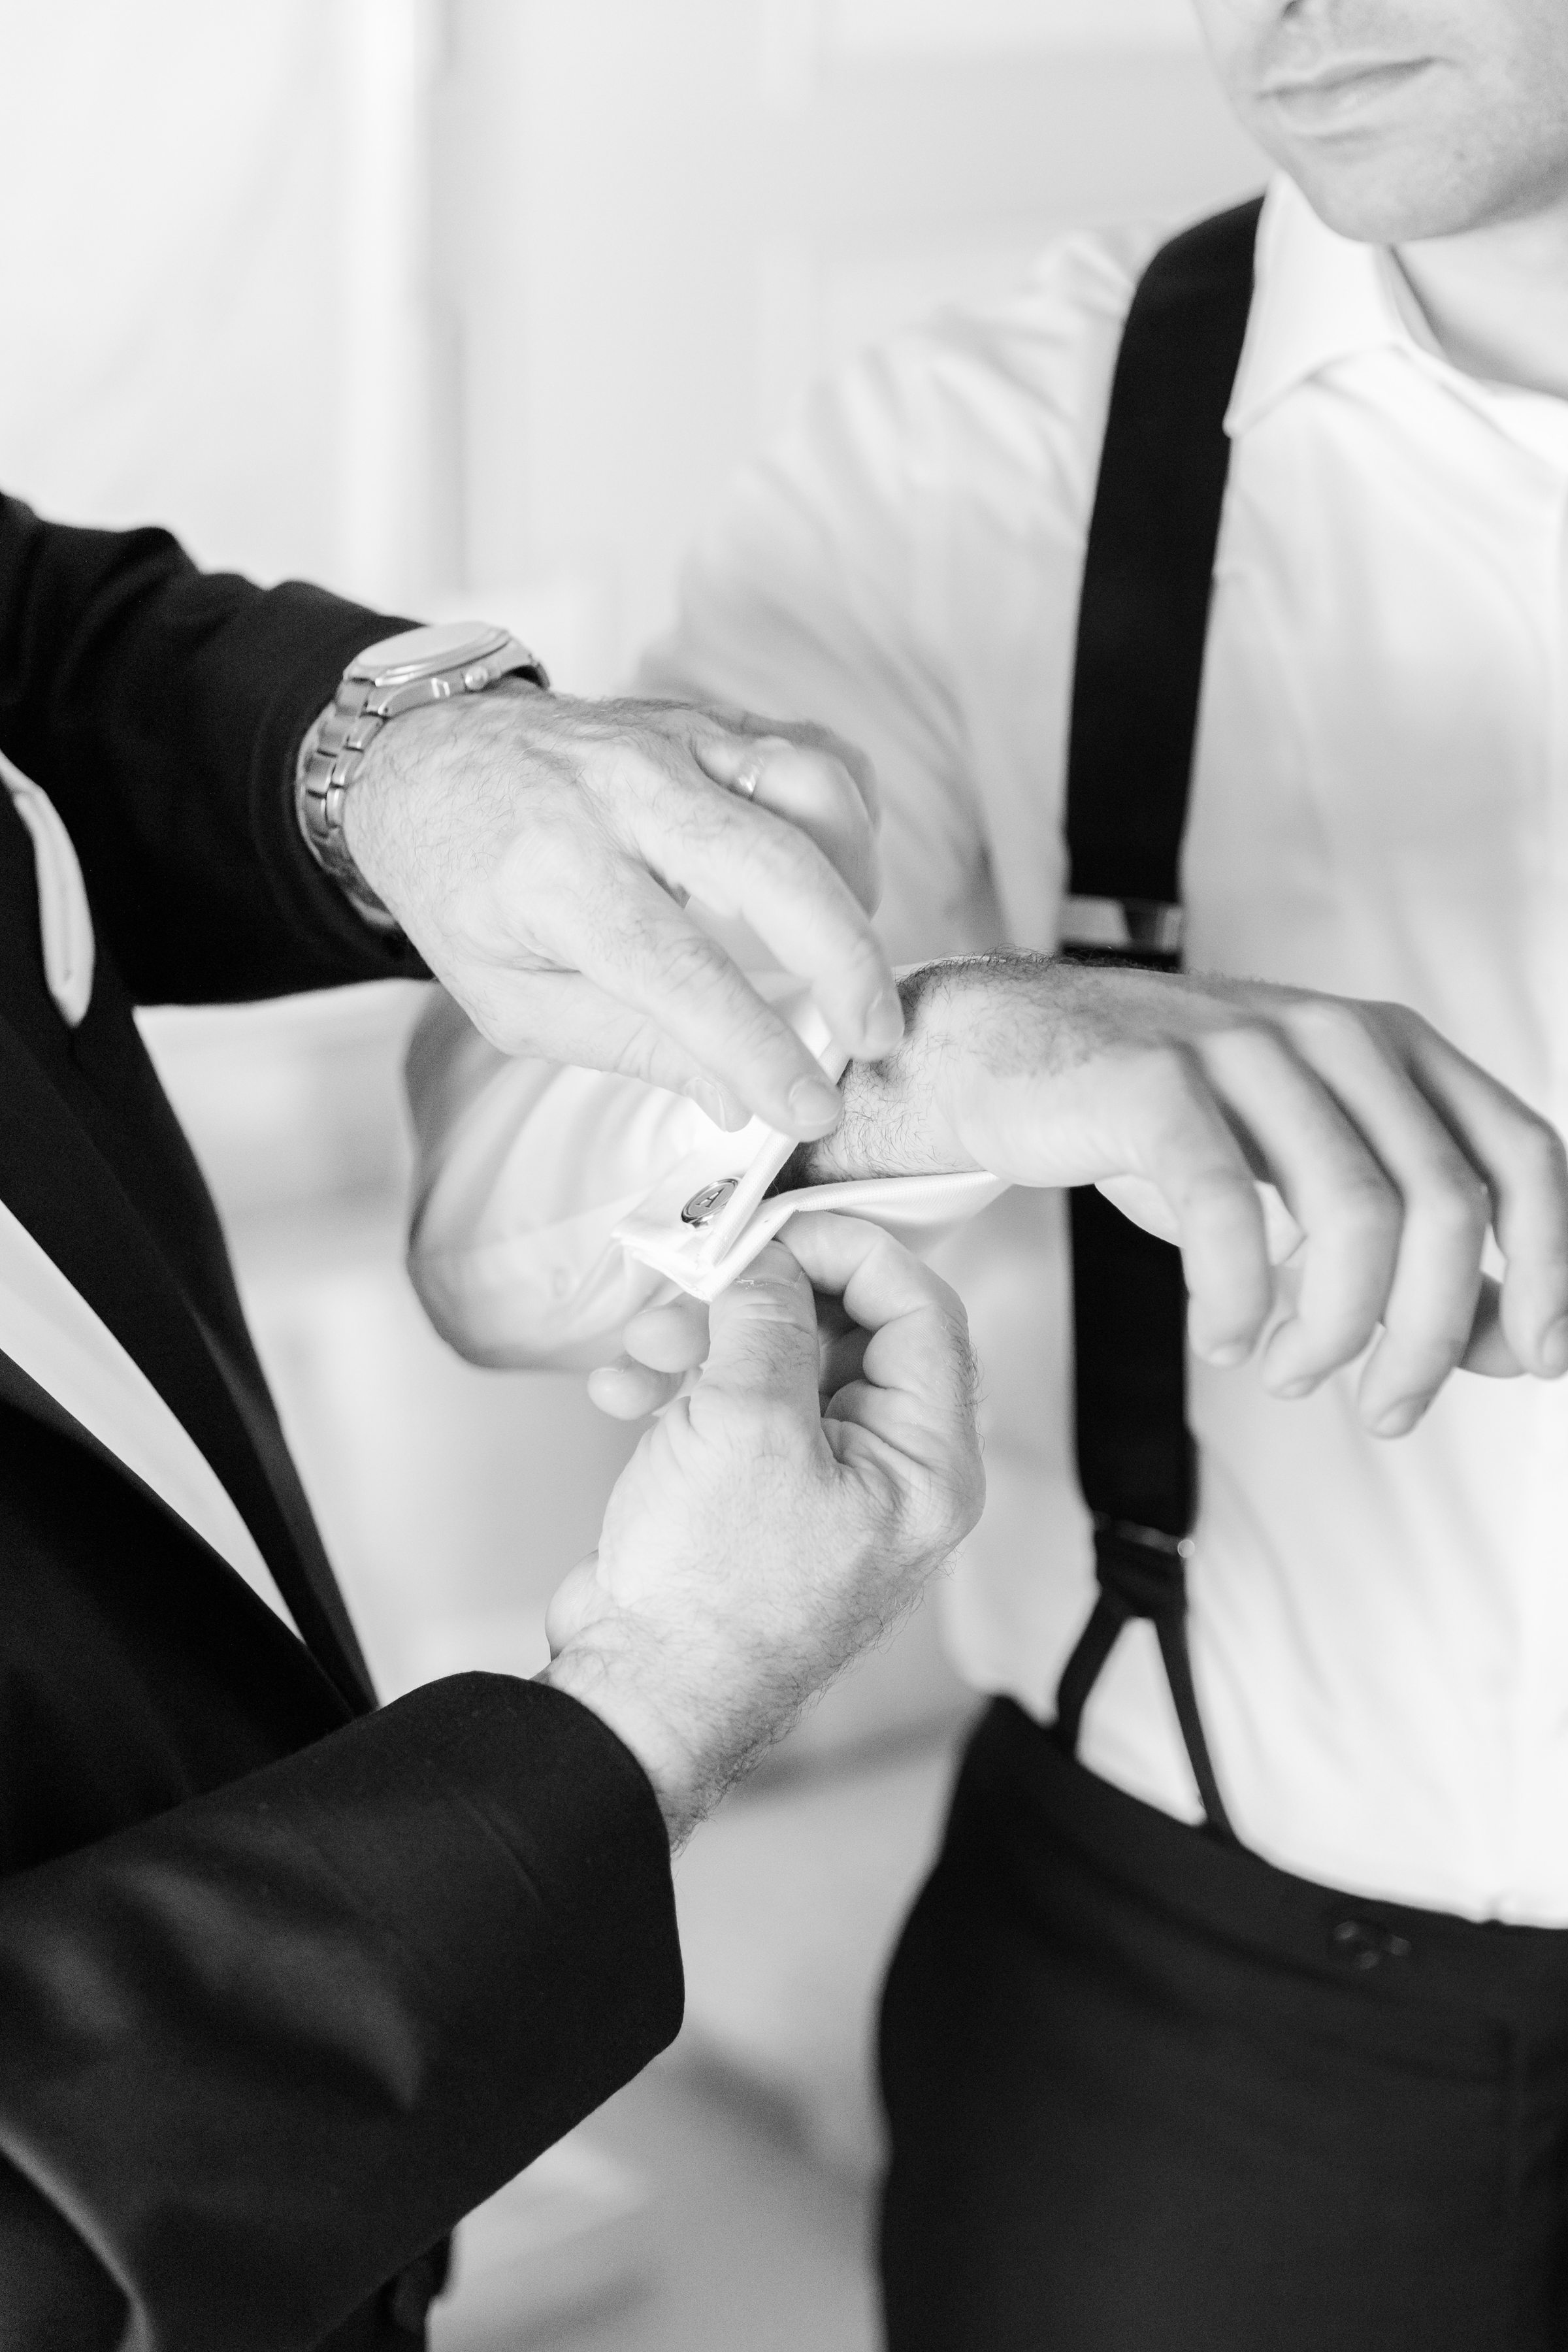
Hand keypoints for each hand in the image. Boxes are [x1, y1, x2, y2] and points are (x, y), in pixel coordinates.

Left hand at [343, 684, 901, 1138]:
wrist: (422, 757)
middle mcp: (621, 792)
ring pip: (811, 786)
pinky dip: (850, 816)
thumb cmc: (465, 887)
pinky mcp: (707, 719)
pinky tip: (838, 874)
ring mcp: (672, 741)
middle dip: (846, 962)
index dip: (756, 1049)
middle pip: (772, 867)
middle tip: (877, 1037)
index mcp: (555, 873)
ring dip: (857, 879)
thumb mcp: (511, 999)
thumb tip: (736, 1101)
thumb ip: (626, 1045)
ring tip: (850, 952)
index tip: (812, 1108)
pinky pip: (813, 751)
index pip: (680, 973)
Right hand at [541, 1216, 982, 1846]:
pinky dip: (682, 1386)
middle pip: (847, 1328)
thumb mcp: (744, 1422)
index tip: (777, 1223)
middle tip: (696, 1276)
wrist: (638, 1697)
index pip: (923, 1310)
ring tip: (642, 1350)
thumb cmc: (711, 1595)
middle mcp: (890, 1472)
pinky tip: (625, 1391)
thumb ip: (767, 1316)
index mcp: (928, 1463)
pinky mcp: (760, 1495)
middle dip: (760, 1295)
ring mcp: (824, 1484)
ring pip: (780, 1360)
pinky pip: (738, 1407)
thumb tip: (770, 1252)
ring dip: (705, 1338)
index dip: (851, 1250)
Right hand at [795, 955, 1567, 1437]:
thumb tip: (1520, 1343)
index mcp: (1392, 1047)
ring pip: (1355, 1211)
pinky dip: (1240, 1297)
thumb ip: (1407, 1238)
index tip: (1536, 1359)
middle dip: (1434, 1334)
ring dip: (1339, 1330)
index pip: (1523, 1153)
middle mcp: (1335, 1034)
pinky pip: (1228, 1208)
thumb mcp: (1300, 1169)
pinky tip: (1225, 1339)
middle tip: (1390, 1411)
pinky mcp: (1151, 1081)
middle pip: (1446, 1202)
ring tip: (1294, 1378)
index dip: (1550, 1265)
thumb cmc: (1161, 1128)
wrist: (997, 1054)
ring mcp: (1244, 1047)